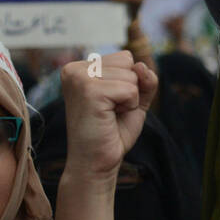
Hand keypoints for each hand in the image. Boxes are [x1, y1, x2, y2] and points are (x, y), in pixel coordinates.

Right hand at [60, 51, 157, 178]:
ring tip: (109, 114)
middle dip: (130, 89)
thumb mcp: (135, 98)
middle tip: (110, 111)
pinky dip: (129, 105)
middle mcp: (74, 69)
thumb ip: (144, 78)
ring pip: (131, 76)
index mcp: (80, 68)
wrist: (97, 162)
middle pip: (128, 63)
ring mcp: (79, 79)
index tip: (110, 102)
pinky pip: (130, 89)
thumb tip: (141, 66)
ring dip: (129, 99)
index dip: (128, 83)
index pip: (124, 57)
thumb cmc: (113, 131)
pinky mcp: (89, 91)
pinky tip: (110, 117)